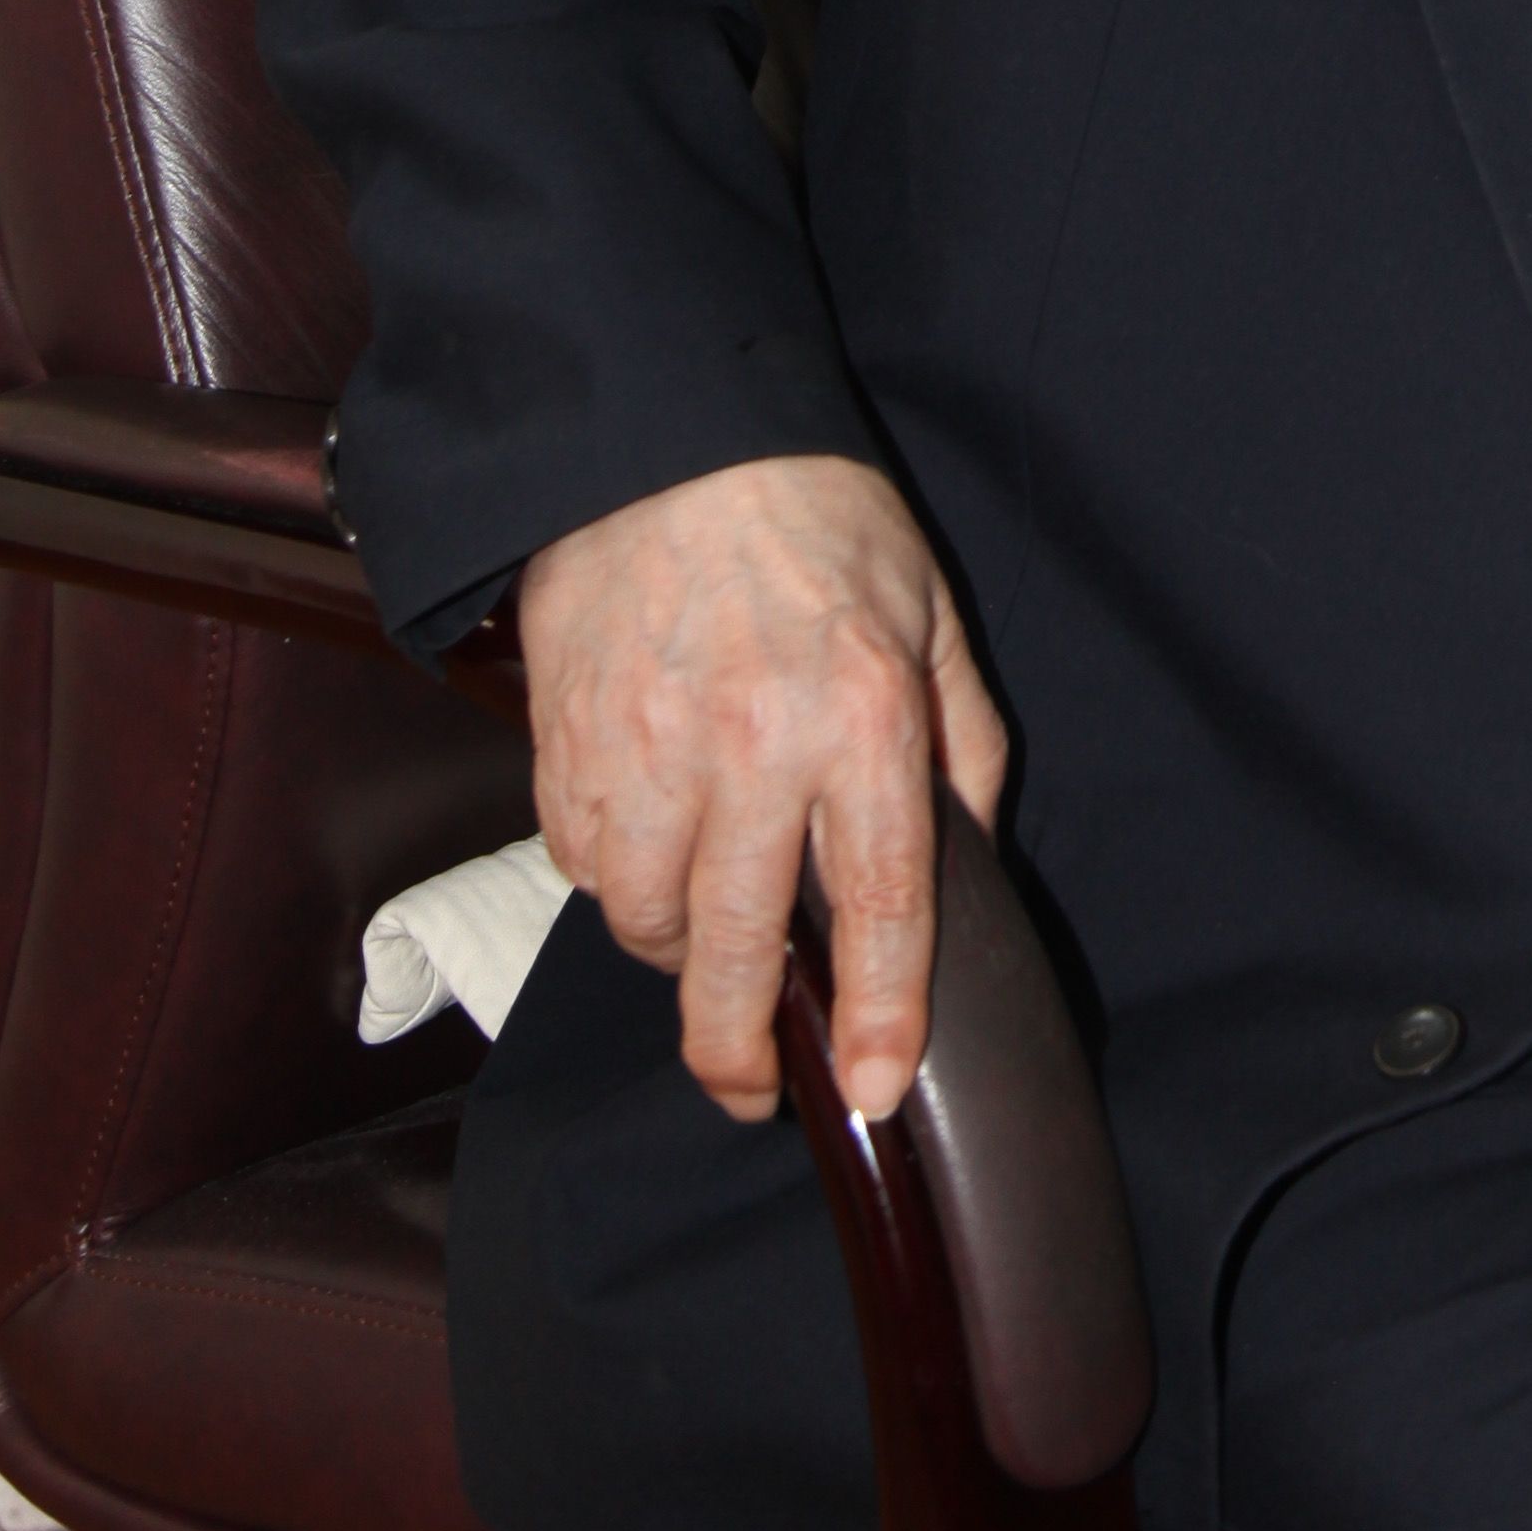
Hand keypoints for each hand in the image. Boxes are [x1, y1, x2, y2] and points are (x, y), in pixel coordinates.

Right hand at [519, 453, 1010, 1125]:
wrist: (663, 439)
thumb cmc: (813, 522)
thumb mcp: (927, 614)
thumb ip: (962, 741)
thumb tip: (967, 856)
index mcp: (862, 716)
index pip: (881, 903)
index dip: (879, 1016)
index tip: (870, 1091)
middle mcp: (752, 749)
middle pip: (743, 952)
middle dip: (744, 1051)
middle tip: (752, 1090)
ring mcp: (646, 755)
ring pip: (649, 926)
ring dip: (679, 956)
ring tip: (708, 938)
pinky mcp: (565, 751)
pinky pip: (584, 869)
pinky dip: (617, 884)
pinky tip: (650, 852)